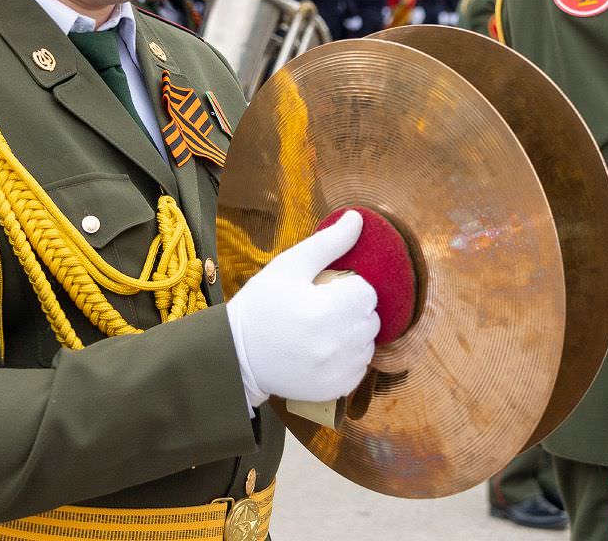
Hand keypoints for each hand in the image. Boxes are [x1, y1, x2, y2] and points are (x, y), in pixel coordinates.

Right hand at [226, 210, 379, 407]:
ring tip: (323, 331)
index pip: (367, 292)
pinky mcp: (336, 389)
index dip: (349, 287)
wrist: (236, 354)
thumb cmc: (261, 305)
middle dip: (352, 310)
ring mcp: (338, 370)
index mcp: (328, 309)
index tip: (327, 291)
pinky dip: (348, 360)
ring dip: (353, 335)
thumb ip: (329, 242)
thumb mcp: (289, 266)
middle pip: (371, 318)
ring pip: (368, 344)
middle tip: (323, 309)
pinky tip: (323, 351)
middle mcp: (338, 343)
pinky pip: (360, 369)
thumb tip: (358, 218)